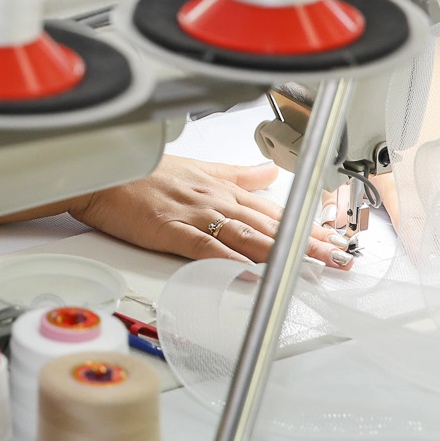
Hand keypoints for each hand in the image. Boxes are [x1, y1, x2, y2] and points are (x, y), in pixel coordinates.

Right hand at [67, 156, 352, 268]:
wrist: (98, 171)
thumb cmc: (138, 171)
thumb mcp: (193, 166)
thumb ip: (233, 174)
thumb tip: (265, 174)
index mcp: (220, 188)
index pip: (274, 210)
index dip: (307, 225)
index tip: (335, 239)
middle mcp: (215, 200)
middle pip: (271, 226)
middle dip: (309, 243)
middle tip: (341, 259)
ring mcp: (195, 215)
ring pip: (249, 237)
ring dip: (285, 254)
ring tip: (314, 269)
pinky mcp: (172, 231)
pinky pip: (209, 248)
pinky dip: (233, 262)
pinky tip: (254, 274)